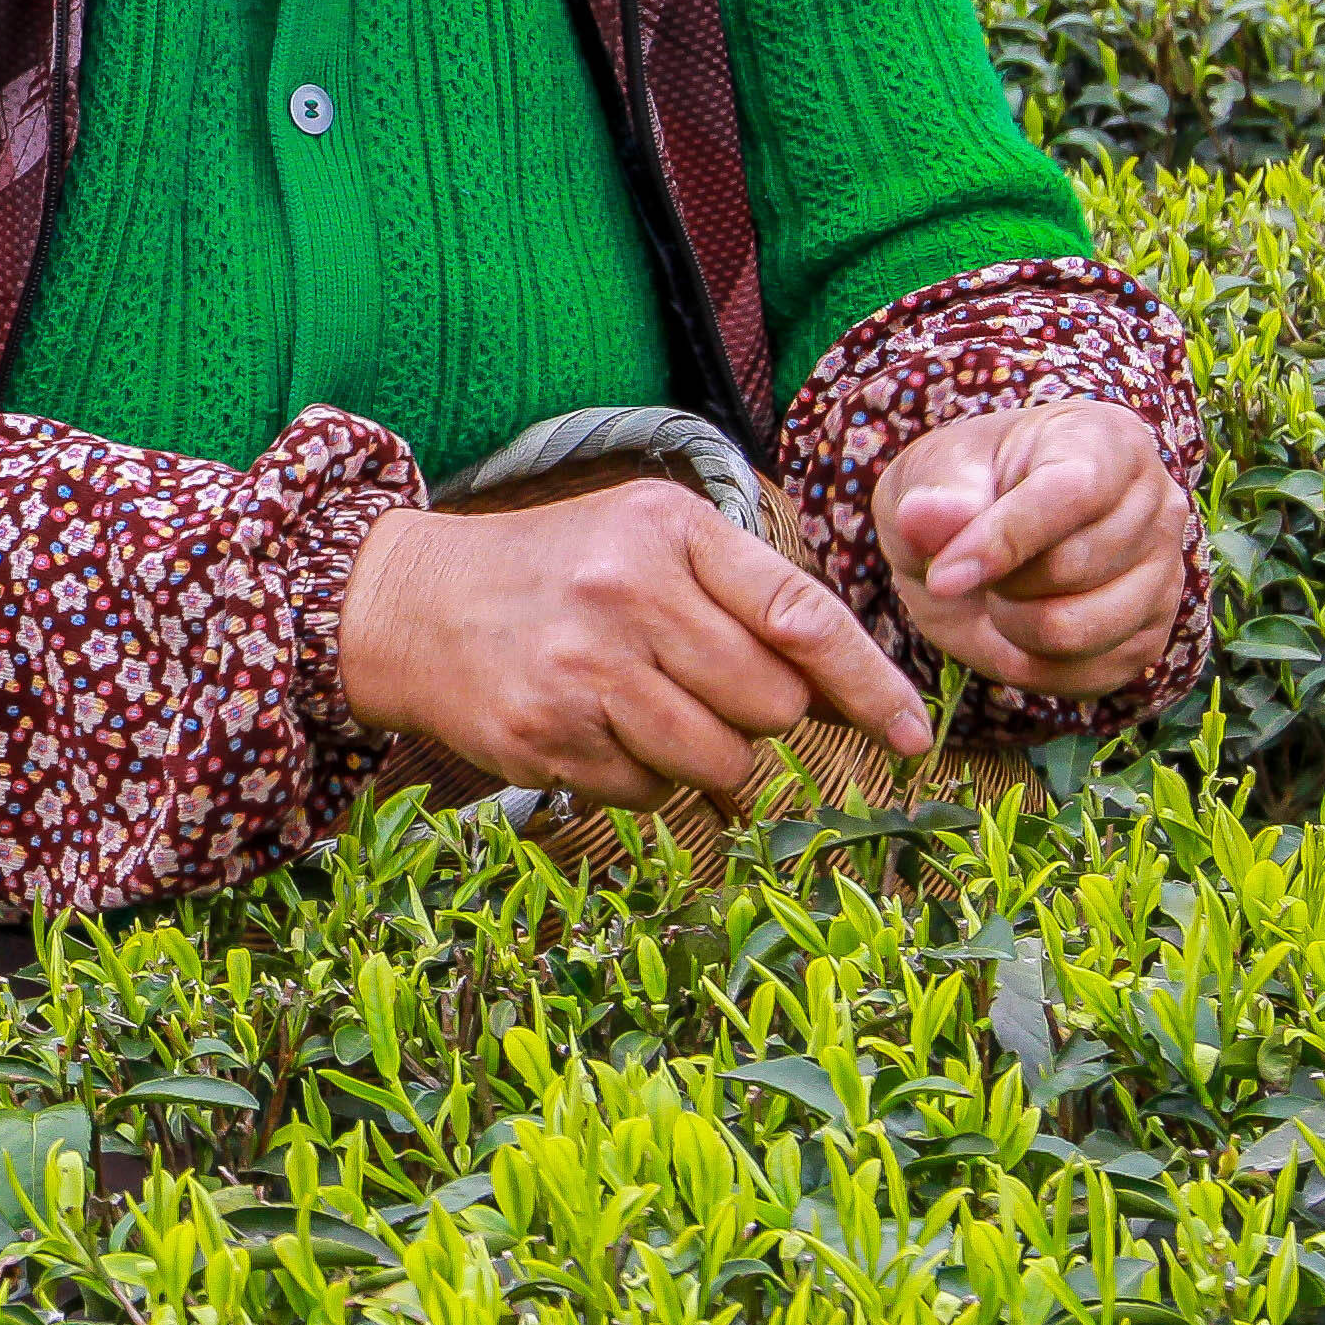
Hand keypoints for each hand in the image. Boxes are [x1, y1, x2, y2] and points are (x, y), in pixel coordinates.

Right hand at [338, 478, 928, 810]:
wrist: (411, 604)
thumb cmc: (557, 570)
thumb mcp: (649, 539)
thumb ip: (748, 596)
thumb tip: (853, 693)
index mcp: (668, 531)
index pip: (800, 615)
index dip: (868, 683)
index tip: (913, 734)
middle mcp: (627, 595)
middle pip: (771, 706)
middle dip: (759, 714)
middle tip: (698, 683)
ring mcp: (582, 671)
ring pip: (720, 761)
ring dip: (706, 754)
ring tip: (647, 707)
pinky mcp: (544, 735)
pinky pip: (650, 793)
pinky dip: (643, 776)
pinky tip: (596, 728)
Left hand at [875, 400, 1186, 699]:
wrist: (979, 540)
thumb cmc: (963, 490)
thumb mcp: (932, 473)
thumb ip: (934, 494)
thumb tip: (926, 519)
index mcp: (1108, 441)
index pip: (1072, 492)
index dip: (1004, 540)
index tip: (942, 574)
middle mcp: (1157, 504)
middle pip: (1073, 568)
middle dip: (999, 580)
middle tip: (975, 564)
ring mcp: (1165, 574)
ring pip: (1078, 629)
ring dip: (1012, 623)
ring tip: (1000, 591)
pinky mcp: (1151, 638)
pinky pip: (1086, 674)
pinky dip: (1031, 664)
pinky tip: (1019, 626)